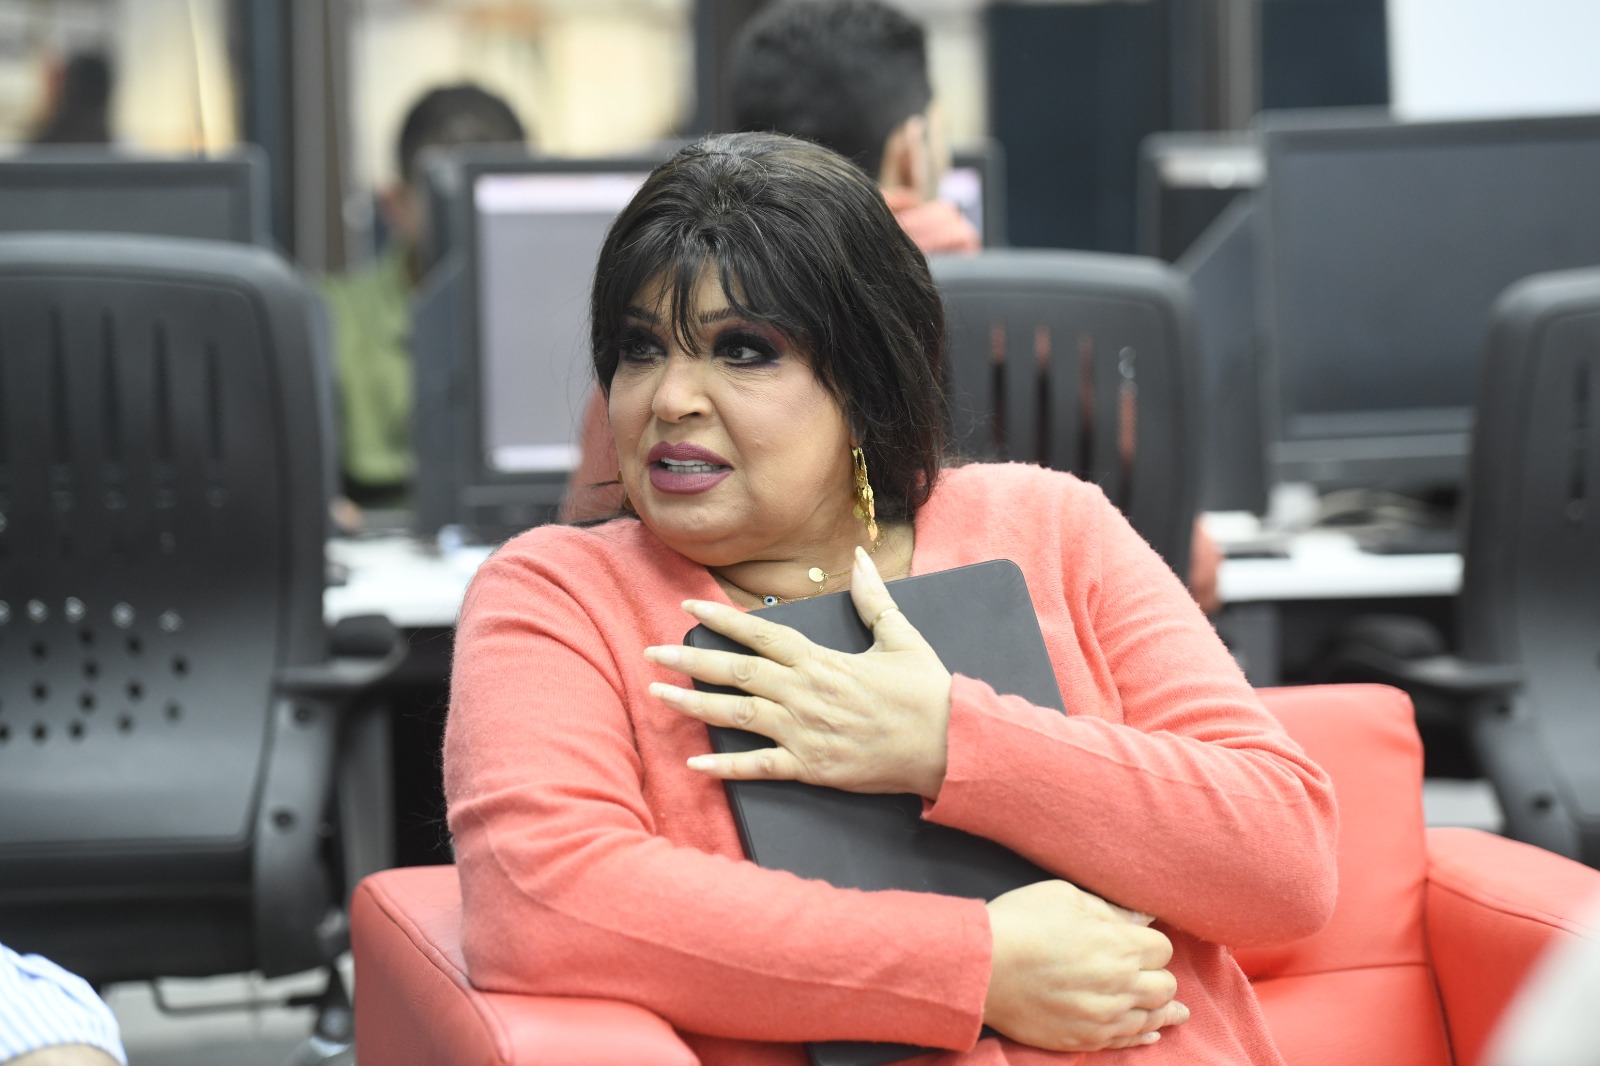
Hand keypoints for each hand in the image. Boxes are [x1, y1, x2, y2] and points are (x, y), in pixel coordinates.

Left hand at [645, 546, 953, 796]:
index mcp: (821, 661)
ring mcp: (804, 733)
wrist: (950, 745)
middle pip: (736, 672)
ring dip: (693, 706)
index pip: (761, 634)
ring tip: (658, 696)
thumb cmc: (926, 693)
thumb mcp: (901, 637)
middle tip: (650, 653)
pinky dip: (725, 768)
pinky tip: (695, 764)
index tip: (689, 608)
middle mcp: (804, 694)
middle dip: (690, 661)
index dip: (722, 620)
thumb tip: (861, 557)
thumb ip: (874, 598)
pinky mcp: (811, 769)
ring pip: (736, 716)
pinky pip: (759, 768)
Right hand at [984, 880, 1187, 1051]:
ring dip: (1162, 1009)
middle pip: (1164, 985)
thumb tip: (1142, 919)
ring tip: (1176, 1011)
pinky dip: (1143, 1035)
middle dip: (1157, 975)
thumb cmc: (1020, 922)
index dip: (1150, 943)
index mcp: (1119, 945)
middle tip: (1145, 970)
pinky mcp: (1084, 1039)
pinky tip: (1151, 1032)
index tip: (1137, 941)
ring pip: (1151, 1018)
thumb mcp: (1065, 896)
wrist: (981, 967)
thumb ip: (1109, 910)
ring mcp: (1103, 1017)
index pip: (1162, 948)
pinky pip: (1126, 1041)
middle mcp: (1120, 985)